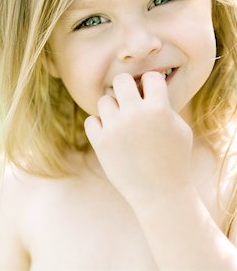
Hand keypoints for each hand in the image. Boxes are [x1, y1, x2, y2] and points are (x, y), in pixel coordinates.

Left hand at [84, 72, 193, 205]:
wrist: (159, 193)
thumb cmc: (174, 160)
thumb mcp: (180, 128)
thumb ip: (165, 106)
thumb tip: (146, 88)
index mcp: (159, 109)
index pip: (150, 77)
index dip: (151, 83)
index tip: (150, 93)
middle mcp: (135, 114)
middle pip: (121, 80)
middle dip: (126, 87)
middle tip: (129, 99)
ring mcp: (115, 128)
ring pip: (104, 100)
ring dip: (112, 108)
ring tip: (121, 121)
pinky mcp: (100, 142)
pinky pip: (91, 120)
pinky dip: (99, 125)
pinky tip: (110, 133)